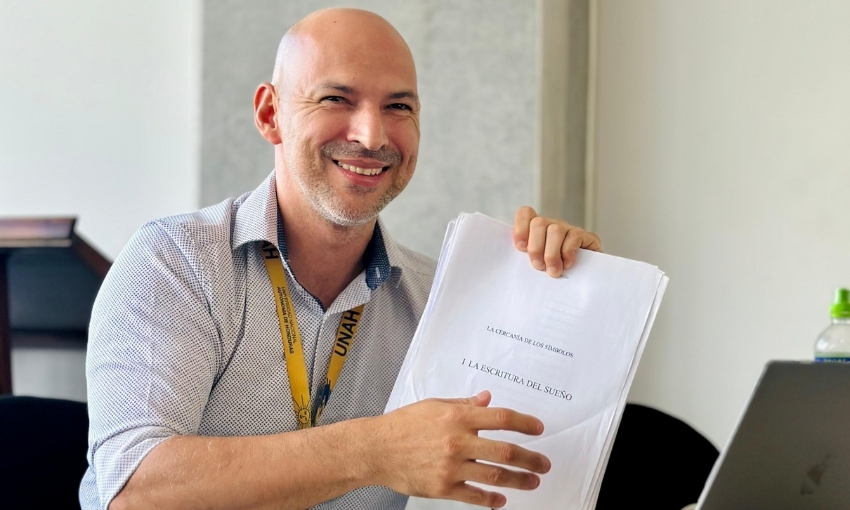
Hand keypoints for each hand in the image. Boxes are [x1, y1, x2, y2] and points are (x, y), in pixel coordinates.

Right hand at [368, 391, 550, 507]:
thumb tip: (487, 400)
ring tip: (532, 482)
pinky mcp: (442, 487)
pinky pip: (473, 495)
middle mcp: (457, 441)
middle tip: (544, 464)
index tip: (538, 429)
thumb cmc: (403, 425)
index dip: (524, 423)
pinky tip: (501, 500)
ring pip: (494, 475)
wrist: (376, 449)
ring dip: (518, 480)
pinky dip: (490, 499)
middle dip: (530, 458)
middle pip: (505, 450)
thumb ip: (464, 404)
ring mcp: (451, 466)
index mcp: (457, 417)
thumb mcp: (435, 405)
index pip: (501, 418)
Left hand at [513, 206, 601, 276]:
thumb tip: (516, 257)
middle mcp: (552, 225)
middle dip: (536, 248)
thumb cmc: (555, 272)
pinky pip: (574, 237)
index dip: (520, 227)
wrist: (585, 281)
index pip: (526, 214)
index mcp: (537, 230)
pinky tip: (567, 264)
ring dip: (551, 254)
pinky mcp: (587, 237)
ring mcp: (569, 229)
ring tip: (553, 271)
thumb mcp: (537, 264)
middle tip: (539, 266)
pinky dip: (568, 253)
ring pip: (555, 230)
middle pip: (538, 223)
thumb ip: (528, 257)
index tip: (521, 247)